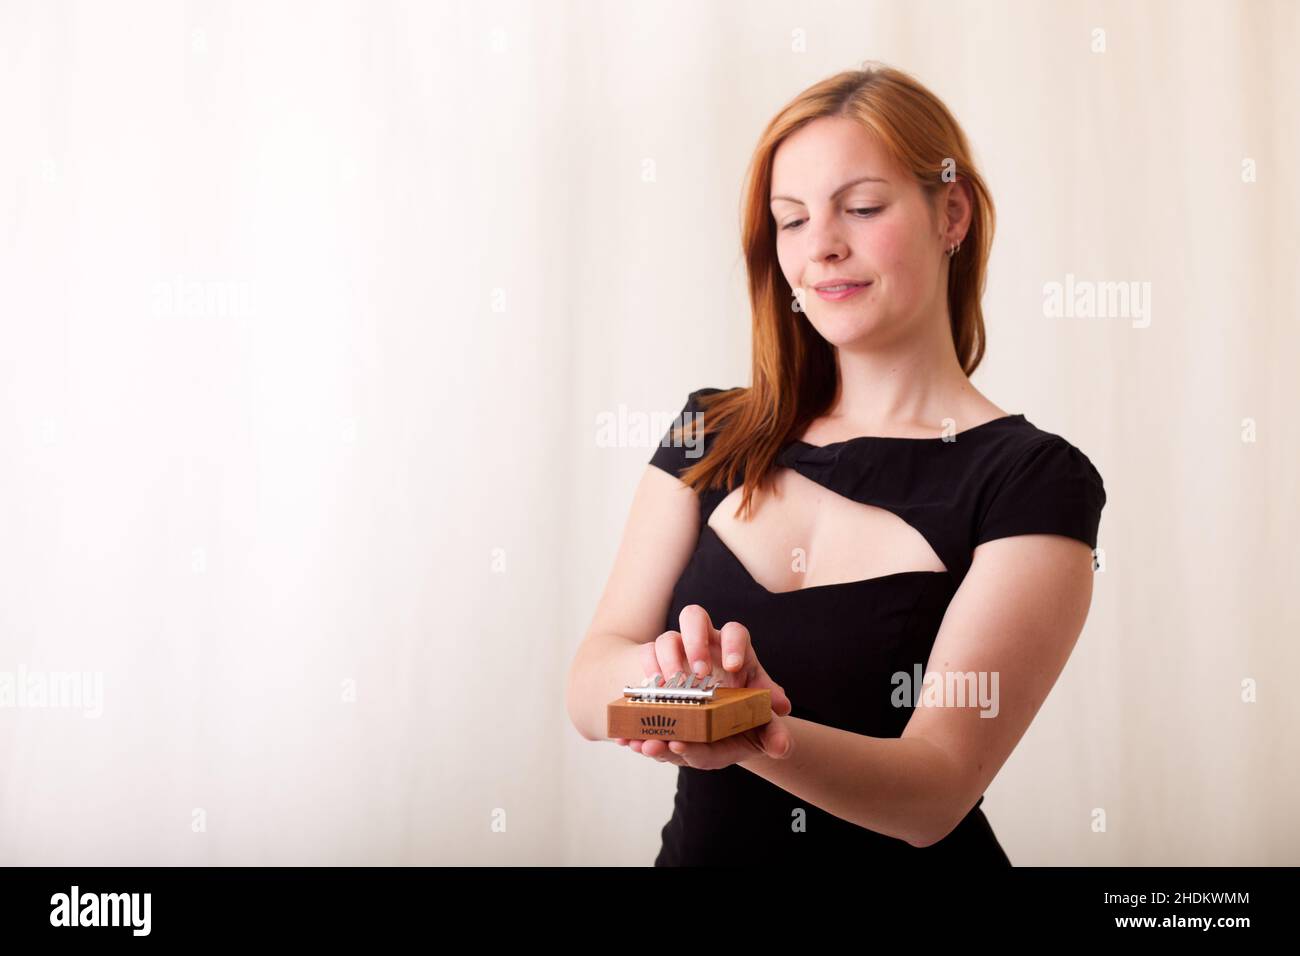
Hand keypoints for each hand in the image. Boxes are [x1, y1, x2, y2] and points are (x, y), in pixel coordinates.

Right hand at [613, 604, 793, 769]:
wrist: (710, 726)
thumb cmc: (736, 716)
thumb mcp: (755, 724)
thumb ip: (771, 731)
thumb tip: (781, 745)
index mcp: (733, 651)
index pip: (735, 632)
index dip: (733, 644)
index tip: (733, 668)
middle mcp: (703, 644)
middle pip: (694, 616)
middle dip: (694, 641)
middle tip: (698, 673)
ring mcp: (677, 653)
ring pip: (665, 639)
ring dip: (665, 663)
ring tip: (669, 693)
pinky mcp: (655, 668)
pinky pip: (644, 660)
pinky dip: (642, 682)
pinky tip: (651, 702)